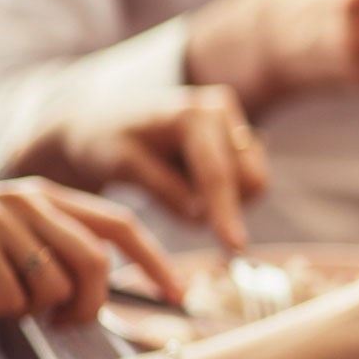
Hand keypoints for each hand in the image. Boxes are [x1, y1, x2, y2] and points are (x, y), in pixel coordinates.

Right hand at [0, 179, 179, 323]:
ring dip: (30, 309)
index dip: (154, 262)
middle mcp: (27, 199)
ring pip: (55, 286)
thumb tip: (101, 295)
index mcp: (44, 197)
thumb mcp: (7, 247)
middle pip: (96, 263)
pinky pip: (10, 299)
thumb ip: (54, 255)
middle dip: (87, 306)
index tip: (178, 295)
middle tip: (61, 322)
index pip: (119, 225)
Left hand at [14, 85, 268, 250]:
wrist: (103, 123)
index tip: (236, 247)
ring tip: (176, 185)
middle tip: (174, 201)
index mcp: (194, 113)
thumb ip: (164, 189)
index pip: (216, 174)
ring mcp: (234, 122)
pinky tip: (189, 178)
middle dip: (221, 203)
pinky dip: (223, 193)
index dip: (226, 212)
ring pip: (254, 184)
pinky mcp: (240, 138)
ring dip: (222, 200)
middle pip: (249, 179)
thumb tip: (201, 215)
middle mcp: (223, 111)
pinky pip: (249, 183)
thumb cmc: (106, 142)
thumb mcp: (123, 166)